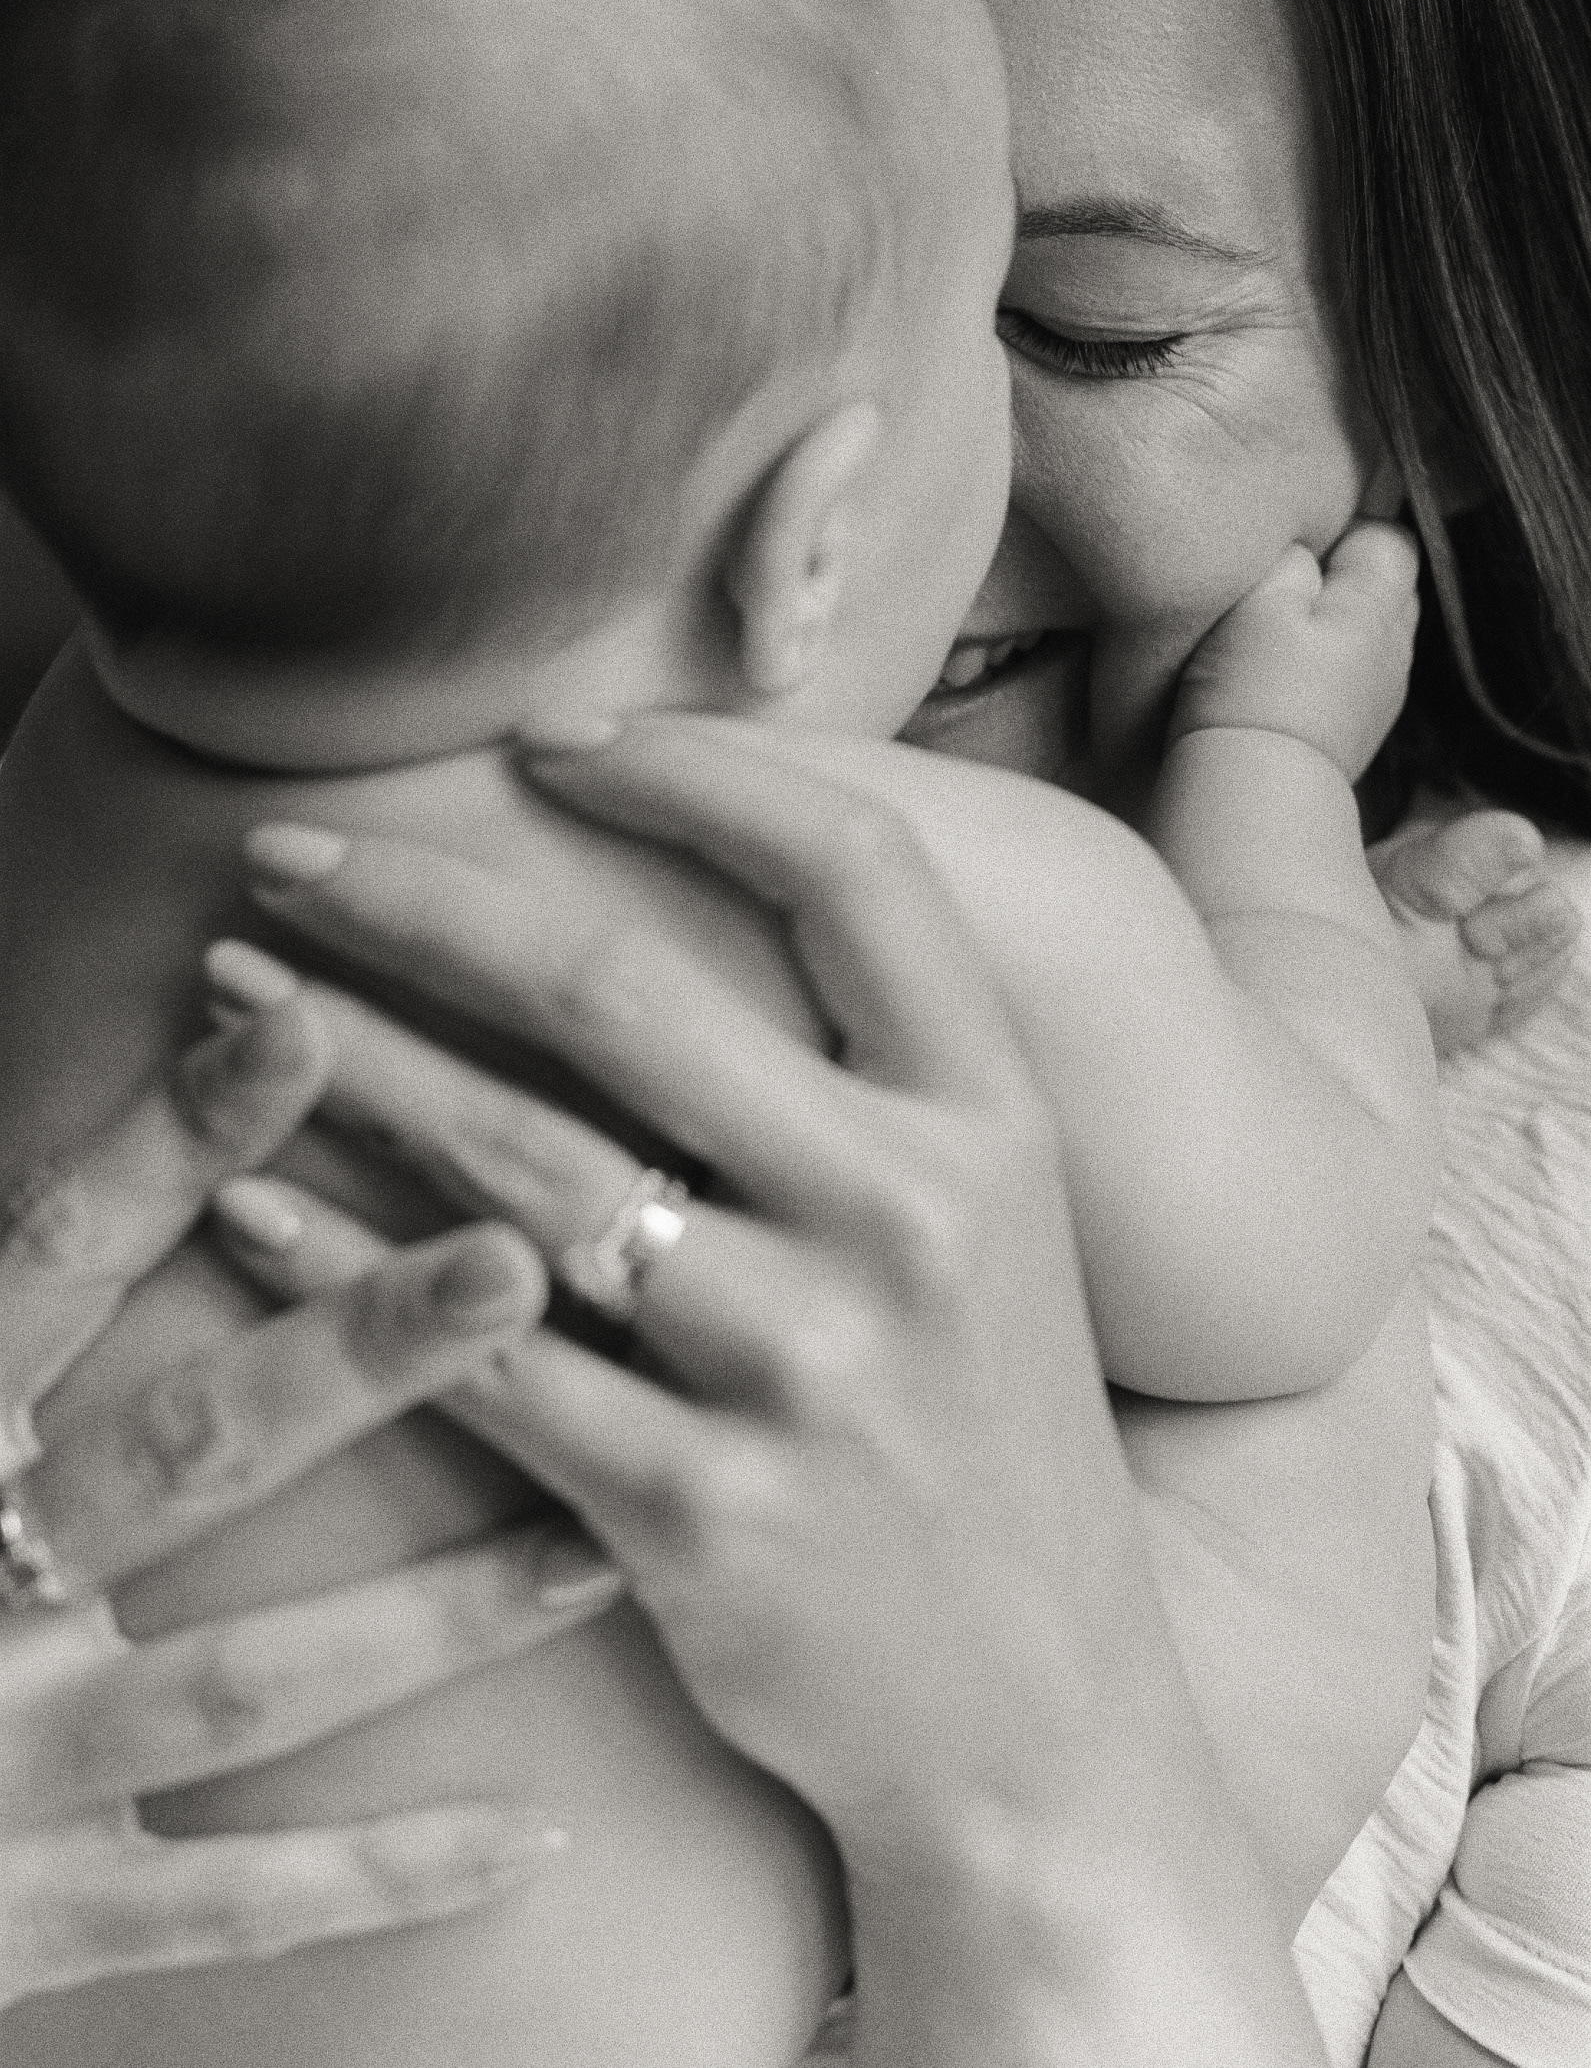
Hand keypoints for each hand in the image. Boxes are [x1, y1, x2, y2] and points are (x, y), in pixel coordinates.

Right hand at [0, 1004, 617, 2005]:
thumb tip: (47, 1193)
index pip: (47, 1266)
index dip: (170, 1145)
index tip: (306, 1030)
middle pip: (181, 1453)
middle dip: (352, 1358)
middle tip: (516, 1264)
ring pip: (247, 1682)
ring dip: (434, 1620)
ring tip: (597, 1551)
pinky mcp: (20, 1929)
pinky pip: (229, 1908)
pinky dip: (380, 1876)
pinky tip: (535, 1835)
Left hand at [232, 719, 1132, 1832]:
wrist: (1038, 1719)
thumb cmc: (994, 1435)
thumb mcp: (1002, 1223)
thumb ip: (877, 1071)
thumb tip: (675, 903)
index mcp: (993, 1119)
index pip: (850, 870)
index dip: (693, 773)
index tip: (549, 741)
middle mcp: (910, 1222)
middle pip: (624, 998)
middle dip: (424, 903)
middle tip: (285, 855)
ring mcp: (805, 1375)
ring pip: (521, 1172)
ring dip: (348, 1066)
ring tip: (232, 998)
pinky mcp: (701, 1518)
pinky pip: (481, 1365)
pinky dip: (344, 1279)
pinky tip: (245, 1209)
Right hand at [1170, 522, 1419, 780]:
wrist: (1254, 794)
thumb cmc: (1251, 690)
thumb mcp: (1258, 600)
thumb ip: (1292, 557)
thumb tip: (1305, 547)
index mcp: (1380, 606)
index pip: (1391, 538)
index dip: (1344, 533)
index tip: (1296, 552)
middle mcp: (1397, 649)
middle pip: (1387, 587)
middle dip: (1343, 579)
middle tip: (1284, 592)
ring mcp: (1383, 696)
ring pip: (1370, 636)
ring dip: (1332, 629)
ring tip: (1279, 642)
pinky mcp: (1359, 733)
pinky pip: (1353, 679)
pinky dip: (1325, 671)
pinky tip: (1283, 685)